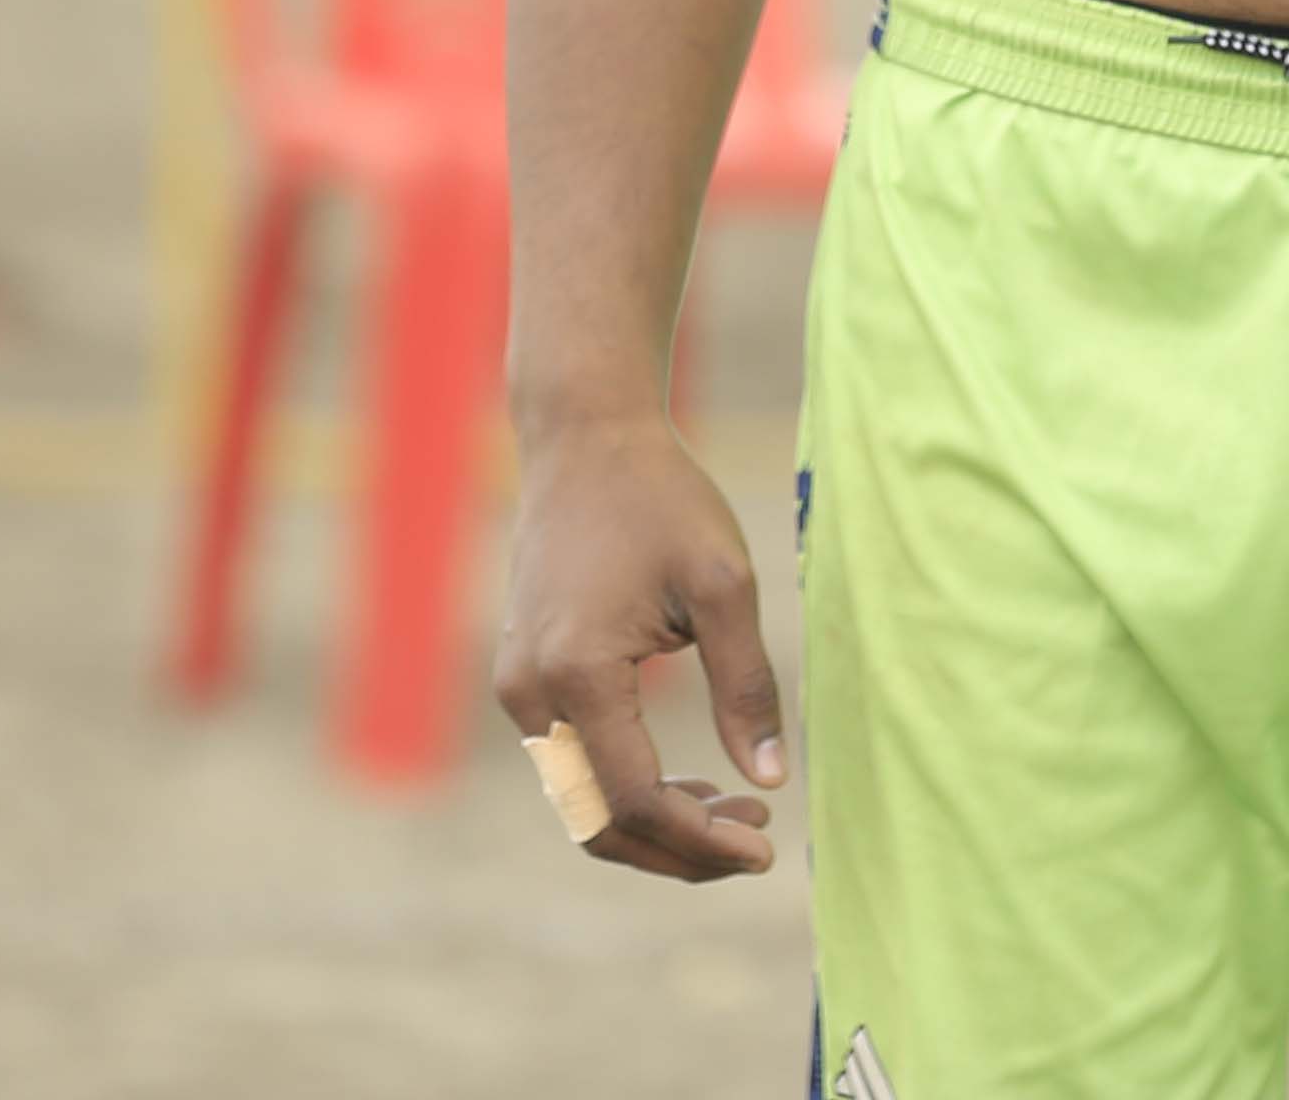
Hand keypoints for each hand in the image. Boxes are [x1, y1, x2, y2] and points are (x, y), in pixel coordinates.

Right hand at [488, 409, 785, 878]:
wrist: (585, 438)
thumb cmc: (661, 499)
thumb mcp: (724, 585)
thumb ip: (747, 688)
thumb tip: (772, 782)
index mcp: (578, 673)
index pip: (636, 800)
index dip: (701, 840)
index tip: (767, 850)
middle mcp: (530, 693)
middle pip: (599, 822)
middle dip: (680, 849)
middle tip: (758, 840)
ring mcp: (517, 689)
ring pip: (582, 803)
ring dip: (657, 825)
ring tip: (739, 810)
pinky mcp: (522, 678)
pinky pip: (573, 765)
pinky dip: (629, 789)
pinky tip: (695, 780)